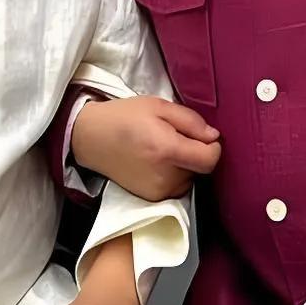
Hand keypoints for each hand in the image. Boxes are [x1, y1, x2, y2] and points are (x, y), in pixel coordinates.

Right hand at [70, 95, 220, 200]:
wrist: (92, 138)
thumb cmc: (125, 116)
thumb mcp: (159, 106)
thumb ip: (190, 121)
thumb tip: (214, 137)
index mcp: (166, 150)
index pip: (209, 160)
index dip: (213, 147)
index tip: (205, 136)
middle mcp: (164, 176)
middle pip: (200, 169)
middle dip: (195, 153)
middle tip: (173, 136)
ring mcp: (157, 192)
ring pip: (189, 179)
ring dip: (185, 166)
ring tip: (163, 149)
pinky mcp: (151, 199)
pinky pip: (176, 188)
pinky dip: (173, 175)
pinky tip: (156, 162)